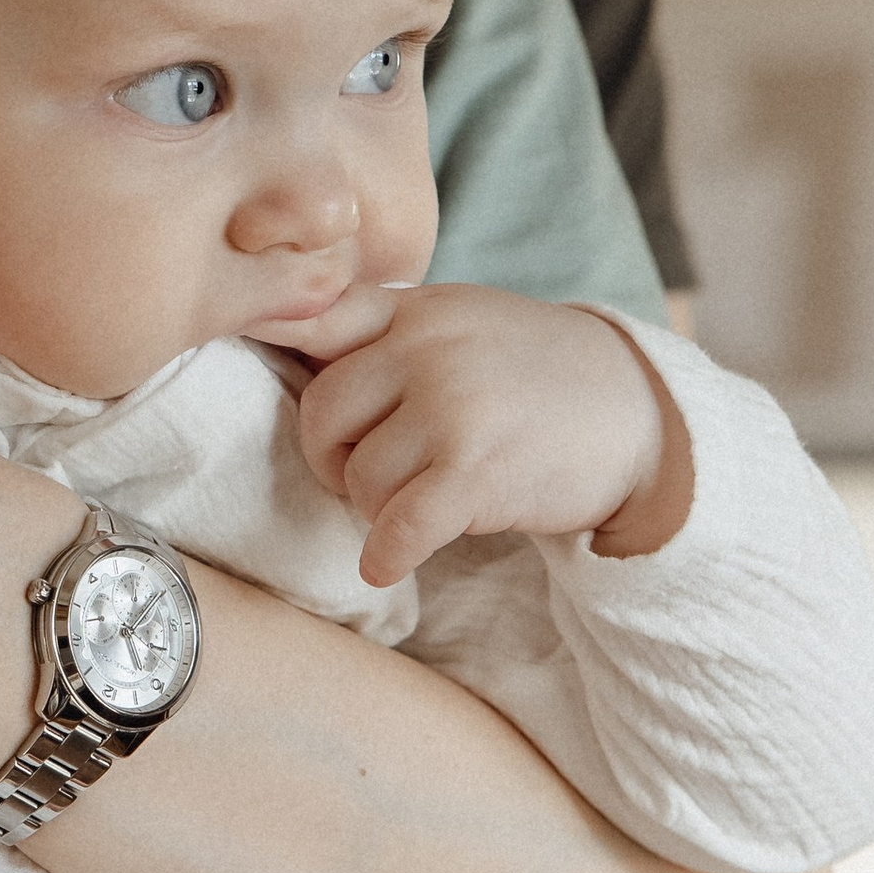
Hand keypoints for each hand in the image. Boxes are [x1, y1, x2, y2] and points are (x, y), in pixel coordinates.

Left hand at [293, 283, 689, 585]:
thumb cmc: (532, 372)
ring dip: (374, 507)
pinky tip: (389, 563)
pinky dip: (386, 555)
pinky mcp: (477, 473)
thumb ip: (385, 328)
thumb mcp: (460, 322)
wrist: (638, 412)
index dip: (272, 342)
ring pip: (358, 478)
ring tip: (413, 502)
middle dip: (333, 459)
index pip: (318, 318)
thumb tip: (281, 329)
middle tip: (366, 475)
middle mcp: (428, 348)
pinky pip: (397, 527)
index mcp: (417, 310)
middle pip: (321, 415)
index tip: (235, 357)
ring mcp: (453, 407)